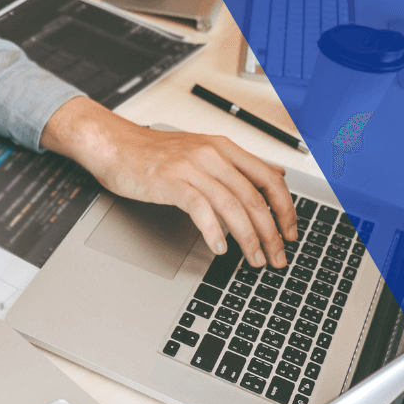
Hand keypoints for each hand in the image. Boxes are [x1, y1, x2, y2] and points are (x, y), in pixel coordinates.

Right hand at [44, 98, 297, 267]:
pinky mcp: (171, 182)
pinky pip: (200, 209)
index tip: (290, 233)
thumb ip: (235, 164)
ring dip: (248, 238)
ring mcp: (191, 168)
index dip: (285, 209)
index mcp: (224, 148)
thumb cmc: (151, 153)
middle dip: (271, 233)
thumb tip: (271, 176)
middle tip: (276, 257)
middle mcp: (212, 155)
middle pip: (254, 198)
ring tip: (253, 259)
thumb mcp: (200, 150)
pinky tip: (219, 247)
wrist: (114, 144)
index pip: (269, 179)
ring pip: (232, 206)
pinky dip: (213, 231)